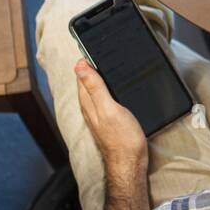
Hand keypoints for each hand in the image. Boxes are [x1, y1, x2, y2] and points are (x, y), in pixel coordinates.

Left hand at [75, 59, 149, 209]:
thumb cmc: (122, 138)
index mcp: (87, 102)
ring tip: (107, 64)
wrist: (130, 163)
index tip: (93, 45)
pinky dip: (107, 90)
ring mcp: (98, 115)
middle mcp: (89, 108)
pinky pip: (103, 99)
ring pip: (95, 90)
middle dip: (91, 66)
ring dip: (99, 77)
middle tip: (101, 50)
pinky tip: (115, 88)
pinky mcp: (108, 121)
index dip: (86, 60)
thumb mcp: (108, 109)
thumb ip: (95, 88)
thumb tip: (79, 66)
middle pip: (87, 81)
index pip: (81, 75)